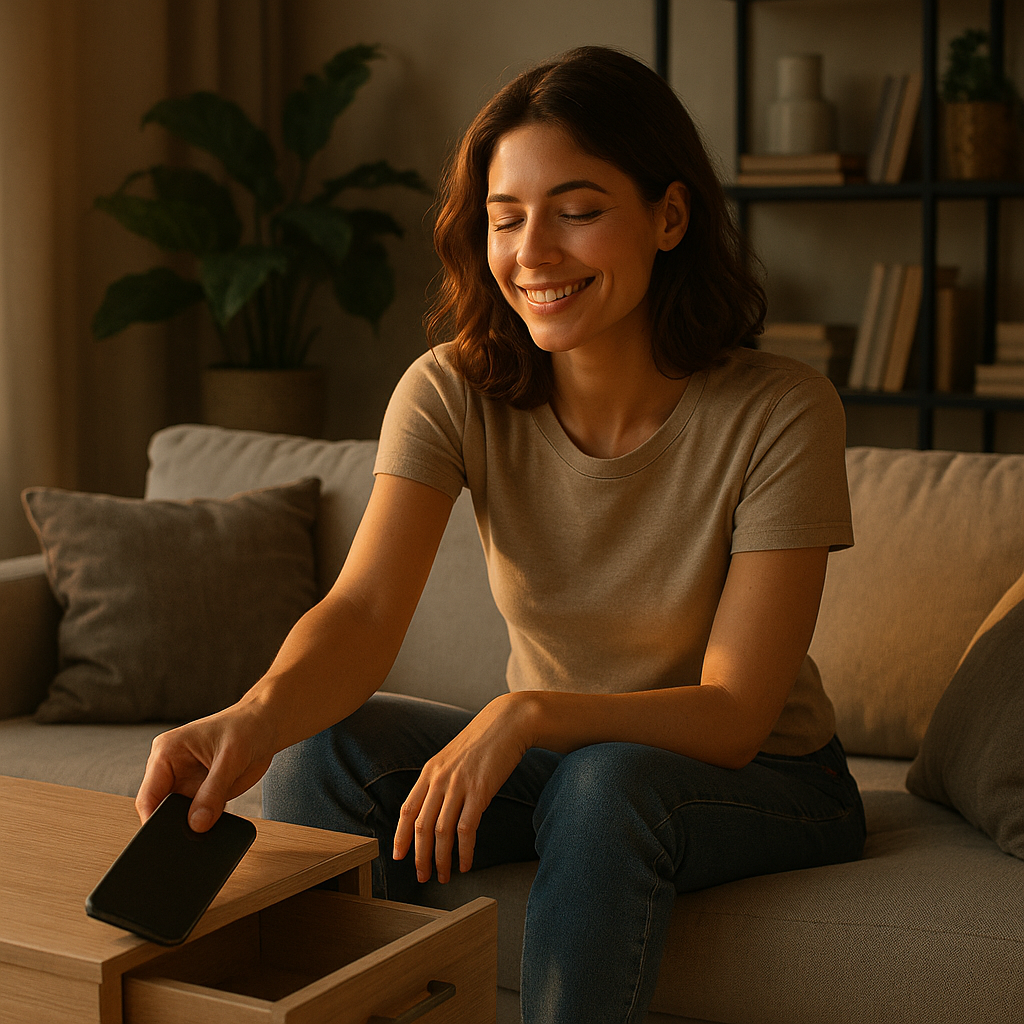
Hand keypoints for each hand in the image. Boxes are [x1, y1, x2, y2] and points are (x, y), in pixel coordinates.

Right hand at [135, 700, 273, 831]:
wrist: (267, 725)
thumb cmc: (247, 727)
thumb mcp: (231, 758)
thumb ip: (213, 792)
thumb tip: (197, 824)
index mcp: (166, 752)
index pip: (148, 795)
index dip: (152, 821)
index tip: (164, 841)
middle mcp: (171, 769)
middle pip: (161, 809)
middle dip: (172, 826)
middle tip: (190, 839)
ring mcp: (186, 782)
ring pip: (179, 816)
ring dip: (191, 826)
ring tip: (208, 828)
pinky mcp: (202, 792)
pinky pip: (198, 816)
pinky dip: (206, 823)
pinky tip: (217, 825)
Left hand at [393, 693, 533, 883]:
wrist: (507, 723)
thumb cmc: (483, 742)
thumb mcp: (453, 758)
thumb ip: (441, 780)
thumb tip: (433, 809)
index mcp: (430, 771)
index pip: (407, 809)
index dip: (400, 836)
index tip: (398, 857)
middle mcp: (440, 779)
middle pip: (422, 826)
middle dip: (420, 856)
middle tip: (422, 877)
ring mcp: (459, 785)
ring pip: (442, 832)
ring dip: (442, 859)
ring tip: (445, 876)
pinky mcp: (480, 791)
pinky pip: (466, 829)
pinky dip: (464, 851)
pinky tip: (466, 863)